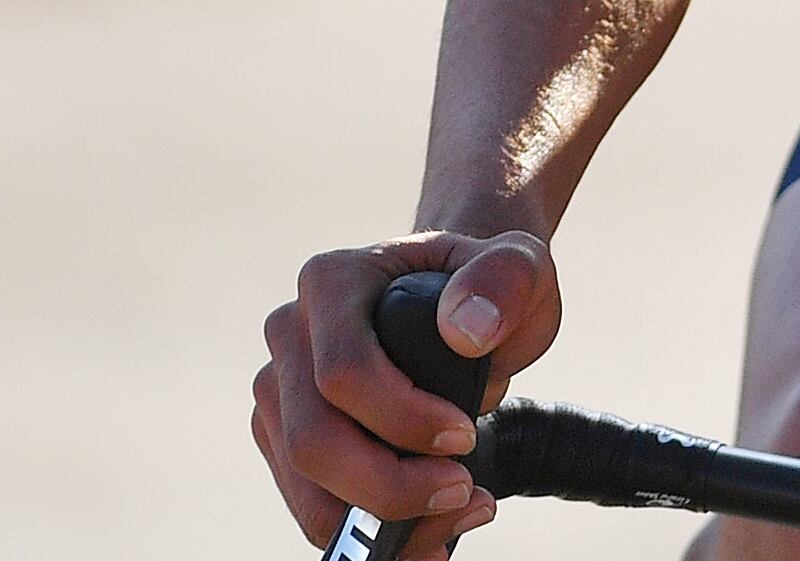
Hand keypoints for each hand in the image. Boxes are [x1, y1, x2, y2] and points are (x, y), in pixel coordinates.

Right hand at [249, 230, 558, 555]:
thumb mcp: (519, 266)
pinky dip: (366, 534)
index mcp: (332, 281)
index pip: (344, 371)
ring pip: (305, 483)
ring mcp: (280, 390)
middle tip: (461, 490)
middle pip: (312, 439)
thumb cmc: (486, 285)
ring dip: (378, 520)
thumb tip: (467, 331)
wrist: (462, 302)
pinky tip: (429, 535)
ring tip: (455, 513)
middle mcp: (289, 333)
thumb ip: (507, 280)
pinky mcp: (285, 437)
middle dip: (389, 486)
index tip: (464, 435)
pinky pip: (312, 504)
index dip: (403, 419)